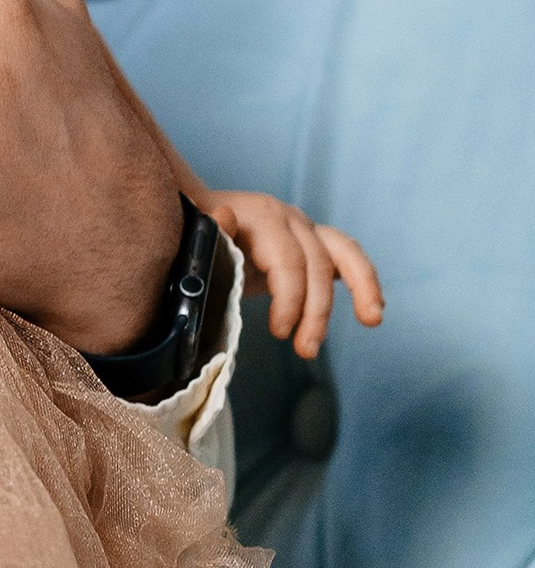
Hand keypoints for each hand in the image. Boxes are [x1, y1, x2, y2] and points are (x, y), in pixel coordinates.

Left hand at [200, 189, 382, 361]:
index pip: (288, 260)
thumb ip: (209, 233)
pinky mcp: (312, 241)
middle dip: (315, 311)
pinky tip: (373, 310)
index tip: (279, 332)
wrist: (196, 219)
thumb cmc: (194, 239)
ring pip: (343, 253)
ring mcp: (304, 227)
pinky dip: (365, 280)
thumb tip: (223, 218)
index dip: (290, 299)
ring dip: (361, 289)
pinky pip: (347, 256)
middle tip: (305, 351)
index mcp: (260, 216)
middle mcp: (288, 218)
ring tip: (372, 321)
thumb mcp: (196, 240)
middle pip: (316, 263)